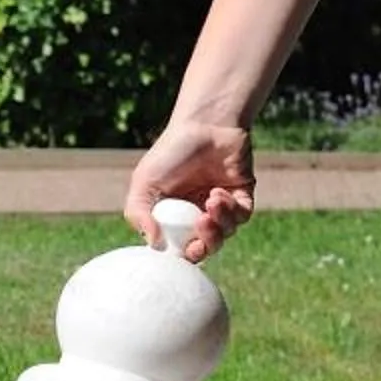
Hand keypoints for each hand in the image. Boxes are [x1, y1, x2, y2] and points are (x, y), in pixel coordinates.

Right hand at [124, 118, 255, 263]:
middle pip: (205, 247)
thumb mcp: (144, 183)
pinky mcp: (242, 196)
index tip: (180, 251)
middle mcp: (197, 214)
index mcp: (173, 215)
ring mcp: (221, 206)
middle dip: (204, 246)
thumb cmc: (171, 151)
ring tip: (210, 203)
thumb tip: (154, 244)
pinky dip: (230, 211)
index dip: (181, 256)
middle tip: (199, 238)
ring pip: (225, 233)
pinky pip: (241, 216)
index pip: (179, 247)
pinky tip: (218, 193)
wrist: (205, 124)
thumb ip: (139, 214)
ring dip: (218, 225)